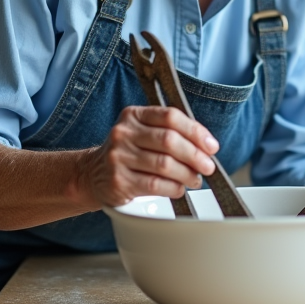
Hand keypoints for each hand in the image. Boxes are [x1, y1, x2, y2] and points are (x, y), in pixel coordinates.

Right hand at [80, 106, 218, 207]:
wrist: (93, 173)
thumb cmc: (129, 152)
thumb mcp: (143, 133)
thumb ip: (171, 133)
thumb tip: (206, 147)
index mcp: (133, 115)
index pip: (170, 117)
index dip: (196, 131)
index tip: (211, 146)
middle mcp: (123, 133)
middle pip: (169, 140)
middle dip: (195, 155)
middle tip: (208, 166)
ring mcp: (118, 157)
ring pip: (164, 165)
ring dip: (187, 174)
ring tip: (195, 179)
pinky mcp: (119, 181)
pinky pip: (155, 185)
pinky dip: (173, 188)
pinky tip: (179, 188)